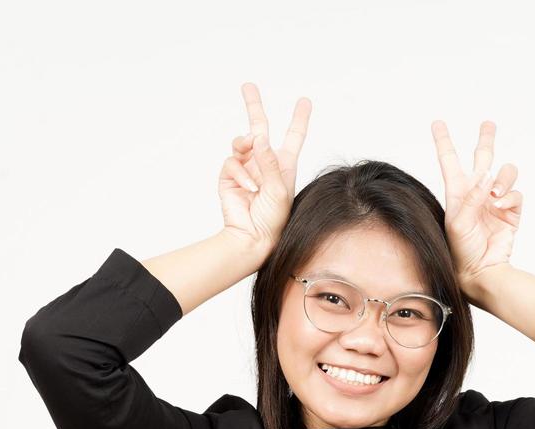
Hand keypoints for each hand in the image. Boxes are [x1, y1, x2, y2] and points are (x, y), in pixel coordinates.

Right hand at [218, 82, 311, 260]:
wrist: (252, 237)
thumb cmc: (273, 219)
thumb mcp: (279, 189)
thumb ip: (269, 161)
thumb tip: (258, 136)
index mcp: (284, 166)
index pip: (293, 137)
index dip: (299, 119)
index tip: (305, 101)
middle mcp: (265, 163)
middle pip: (259, 127)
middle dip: (253, 106)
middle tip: (248, 86)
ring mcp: (246, 168)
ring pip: (242, 142)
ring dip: (246, 147)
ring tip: (251, 160)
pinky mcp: (230, 176)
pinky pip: (232, 161)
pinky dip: (239, 173)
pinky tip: (248, 188)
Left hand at [431, 119, 521, 294]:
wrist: (479, 270)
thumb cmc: (460, 250)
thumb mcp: (458, 222)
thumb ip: (472, 197)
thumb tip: (488, 176)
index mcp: (458, 192)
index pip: (450, 160)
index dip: (443, 141)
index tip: (438, 123)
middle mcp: (476, 192)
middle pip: (483, 157)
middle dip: (486, 139)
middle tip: (488, 124)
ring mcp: (495, 201)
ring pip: (505, 172)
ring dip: (503, 178)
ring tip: (496, 194)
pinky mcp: (511, 212)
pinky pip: (515, 193)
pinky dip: (510, 198)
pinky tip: (501, 208)